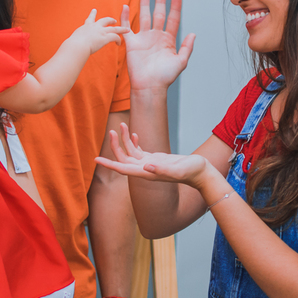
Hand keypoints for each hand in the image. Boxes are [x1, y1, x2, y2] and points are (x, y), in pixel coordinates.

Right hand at [70, 9, 130, 53]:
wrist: (76, 46)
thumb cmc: (72, 45)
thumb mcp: (72, 41)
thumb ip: (73, 43)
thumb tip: (69, 48)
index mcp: (86, 27)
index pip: (90, 19)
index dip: (93, 14)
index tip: (94, 10)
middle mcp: (94, 27)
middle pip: (105, 20)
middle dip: (110, 20)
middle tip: (114, 20)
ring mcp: (101, 31)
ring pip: (114, 29)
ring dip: (121, 29)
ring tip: (127, 30)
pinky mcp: (105, 37)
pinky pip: (115, 37)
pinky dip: (118, 40)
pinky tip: (119, 44)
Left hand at [96, 123, 210, 188]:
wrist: (201, 173)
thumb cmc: (192, 171)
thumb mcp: (178, 169)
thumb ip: (163, 168)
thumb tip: (146, 166)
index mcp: (147, 173)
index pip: (123, 168)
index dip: (109, 164)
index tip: (96, 159)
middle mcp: (146, 169)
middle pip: (124, 159)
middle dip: (115, 146)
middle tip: (111, 130)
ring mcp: (150, 164)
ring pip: (130, 153)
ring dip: (124, 140)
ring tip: (121, 124)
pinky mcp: (156, 159)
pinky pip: (139, 151)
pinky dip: (133, 142)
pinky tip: (133, 133)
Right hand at [124, 0, 194, 91]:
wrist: (149, 86)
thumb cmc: (165, 77)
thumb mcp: (180, 62)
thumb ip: (187, 47)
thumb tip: (194, 34)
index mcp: (168, 40)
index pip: (173, 19)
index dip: (175, 7)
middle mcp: (156, 36)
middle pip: (158, 14)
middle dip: (160, 1)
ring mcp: (143, 38)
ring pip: (144, 17)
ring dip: (144, 4)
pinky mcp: (131, 43)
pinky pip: (127, 27)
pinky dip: (125, 17)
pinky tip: (126, 6)